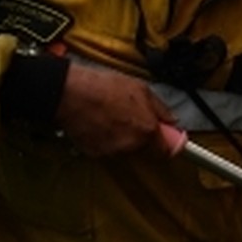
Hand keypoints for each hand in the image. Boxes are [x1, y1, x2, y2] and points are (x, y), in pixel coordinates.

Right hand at [54, 64, 176, 156]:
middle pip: (146, 150)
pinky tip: (101, 123)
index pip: (167, 151)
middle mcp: (131, 145)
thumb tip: (171, 120)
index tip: (168, 139)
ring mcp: (112, 152)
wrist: (70, 93)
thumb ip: (161, 109)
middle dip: (144, 137)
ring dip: (124, 138)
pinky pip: (108, 149)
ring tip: (113, 117)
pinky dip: (107, 140)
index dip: (168, 143)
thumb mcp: (142, 90)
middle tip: (132, 118)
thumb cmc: (102, 88)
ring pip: (126, 150)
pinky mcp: (94, 154)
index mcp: (147, 130)